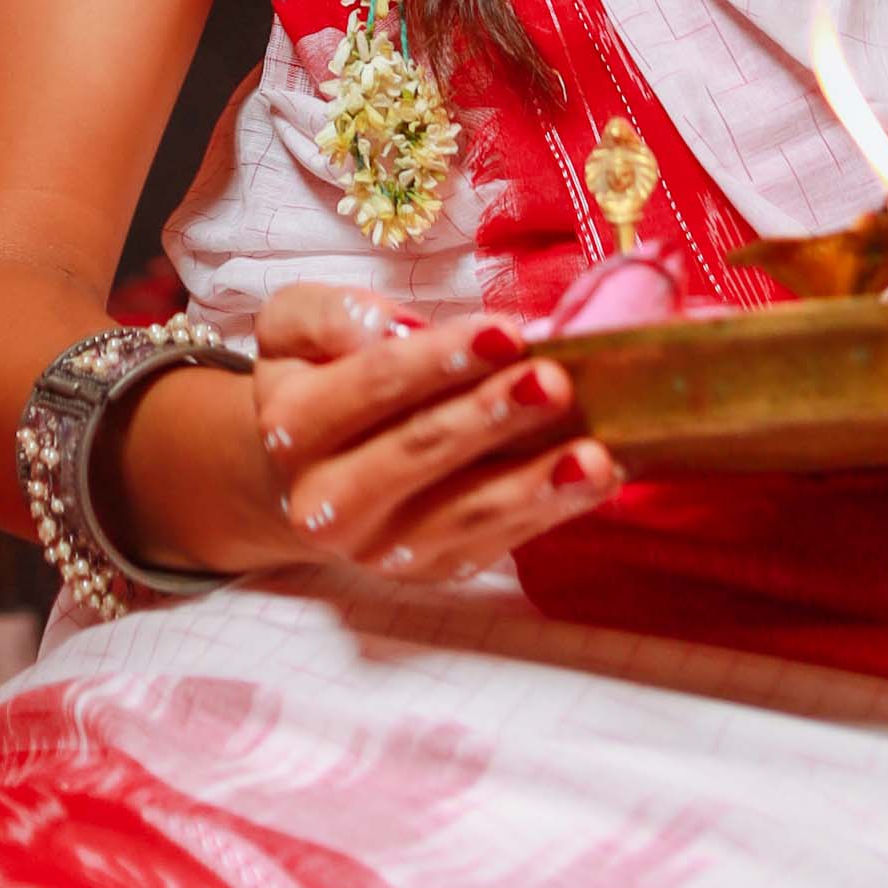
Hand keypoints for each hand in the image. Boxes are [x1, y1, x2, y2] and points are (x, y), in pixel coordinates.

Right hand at [249, 276, 620, 580]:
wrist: (301, 472)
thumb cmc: (317, 379)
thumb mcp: (296, 326)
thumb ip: (335, 316)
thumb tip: (401, 330)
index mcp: (293, 428)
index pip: (372, 385)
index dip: (440, 359)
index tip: (506, 331)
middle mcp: (327, 502)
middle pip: (419, 452)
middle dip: (492, 417)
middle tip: (555, 383)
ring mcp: (380, 549)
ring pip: (463, 515)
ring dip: (535, 484)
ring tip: (595, 455)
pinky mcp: (431, 571)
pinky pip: (494, 543)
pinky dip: (548, 513)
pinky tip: (594, 481)